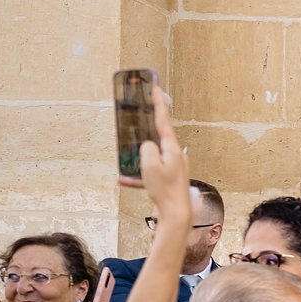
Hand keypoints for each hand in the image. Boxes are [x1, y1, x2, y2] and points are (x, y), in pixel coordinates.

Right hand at [131, 84, 191, 215]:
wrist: (176, 214)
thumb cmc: (164, 190)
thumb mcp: (150, 165)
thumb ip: (146, 149)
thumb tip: (148, 146)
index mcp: (172, 148)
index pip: (163, 120)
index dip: (158, 103)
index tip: (156, 87)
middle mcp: (176, 155)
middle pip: (159, 137)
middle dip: (147, 130)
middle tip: (140, 118)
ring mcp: (174, 167)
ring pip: (152, 157)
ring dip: (138, 159)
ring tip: (127, 163)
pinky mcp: (170, 179)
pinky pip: (151, 173)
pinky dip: (138, 175)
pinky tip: (124, 180)